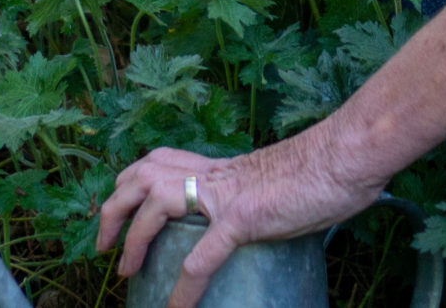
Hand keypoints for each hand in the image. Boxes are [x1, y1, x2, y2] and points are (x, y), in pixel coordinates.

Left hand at [94, 133, 384, 307]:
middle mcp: (212, 174)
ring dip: (134, 239)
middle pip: (141, 175)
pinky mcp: (243, 217)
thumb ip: (248, 197)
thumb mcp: (269, 183)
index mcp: (216, 166)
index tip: (115, 211)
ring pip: (156, 205)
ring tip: (126, 271)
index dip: (127, 184)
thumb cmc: (318, 173)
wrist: (343, 159)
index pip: (155, 162)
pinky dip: (184, 285)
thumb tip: (249, 220)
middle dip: (113, 208)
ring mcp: (225, 194)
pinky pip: (202, 256)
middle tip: (102, 245)